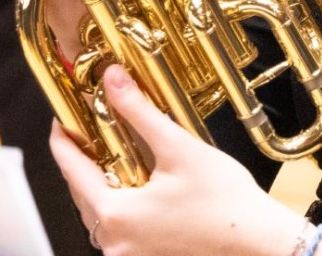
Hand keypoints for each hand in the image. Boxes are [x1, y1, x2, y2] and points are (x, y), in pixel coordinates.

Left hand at [51, 65, 307, 255]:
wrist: (259, 243)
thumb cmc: (225, 206)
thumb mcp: (178, 148)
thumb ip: (139, 112)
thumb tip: (113, 81)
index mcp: (115, 216)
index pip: (70, 170)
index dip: (62, 139)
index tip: (62, 119)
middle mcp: (114, 243)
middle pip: (82, 194)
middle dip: (84, 161)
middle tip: (91, 131)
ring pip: (101, 212)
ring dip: (104, 184)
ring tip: (119, 155)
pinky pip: (120, 228)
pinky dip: (123, 204)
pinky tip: (140, 186)